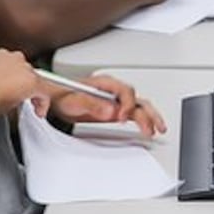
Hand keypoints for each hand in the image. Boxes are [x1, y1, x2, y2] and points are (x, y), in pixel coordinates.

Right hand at [0, 48, 41, 117]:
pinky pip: (44, 93)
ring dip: (35, 95)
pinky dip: (43, 103)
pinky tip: (38, 112)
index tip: (15, 92)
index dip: (17, 81)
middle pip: (28, 72)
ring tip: (32, 108)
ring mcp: (24, 68)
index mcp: (0, 55)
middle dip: (27, 88)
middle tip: (23, 101)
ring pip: (37, 82)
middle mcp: (14, 58)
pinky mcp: (32, 81)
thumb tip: (6, 92)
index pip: (16, 66)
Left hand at [42, 71, 162, 137]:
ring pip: (139, 105)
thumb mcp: (73, 100)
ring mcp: (115, 100)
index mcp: (105, 84)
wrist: (55, 100)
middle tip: (150, 127)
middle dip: (146, 112)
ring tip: (158, 129)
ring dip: (150, 116)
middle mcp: (113, 91)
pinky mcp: (115, 110)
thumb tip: (110, 110)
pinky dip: (144, 120)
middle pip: (136, 98)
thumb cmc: (62, 96)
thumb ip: (91, 104)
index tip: (122, 117)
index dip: (126, 104)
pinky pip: (134, 113)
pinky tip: (149, 128)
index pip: (124, 90)